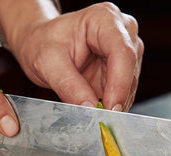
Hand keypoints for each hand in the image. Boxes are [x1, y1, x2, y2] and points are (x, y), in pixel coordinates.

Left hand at [9, 2, 142, 111]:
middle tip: (100, 121)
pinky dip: (111, 104)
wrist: (39, 43)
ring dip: (114, 103)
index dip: (120, 84)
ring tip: (93, 115)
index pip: (122, 52)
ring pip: (130, 84)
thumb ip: (68, 85)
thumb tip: (89, 109)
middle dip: (117, 98)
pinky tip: (97, 110)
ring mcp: (125, 50)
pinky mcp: (122, 68)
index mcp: (104, 18)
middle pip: (130, 70)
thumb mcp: (47, 63)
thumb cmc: (41, 43)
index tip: (110, 110)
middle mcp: (121, 31)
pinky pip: (124, 91)